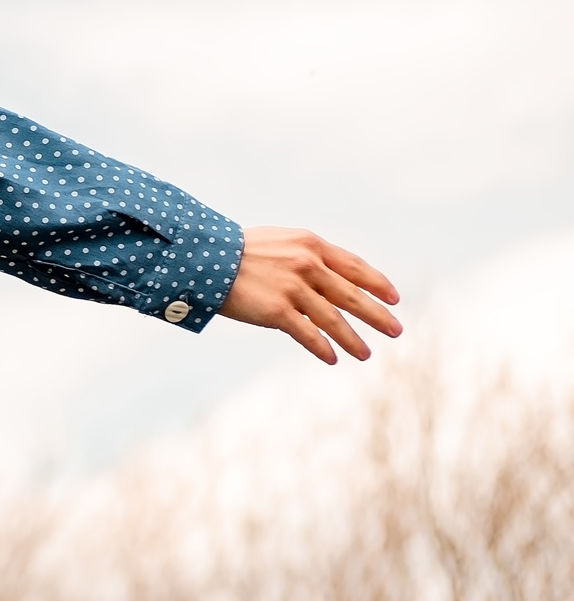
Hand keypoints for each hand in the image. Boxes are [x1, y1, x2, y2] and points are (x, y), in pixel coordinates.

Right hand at [218, 226, 401, 364]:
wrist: (204, 258)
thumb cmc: (239, 251)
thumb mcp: (280, 243)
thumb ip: (307, 257)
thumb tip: (331, 281)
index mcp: (310, 245)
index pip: (354, 266)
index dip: (377, 283)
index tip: (394, 298)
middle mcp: (307, 265)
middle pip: (351, 295)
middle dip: (377, 315)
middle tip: (396, 330)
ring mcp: (293, 288)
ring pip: (333, 319)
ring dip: (352, 339)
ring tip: (366, 354)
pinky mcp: (277, 310)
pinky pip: (307, 333)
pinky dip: (322, 347)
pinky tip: (332, 358)